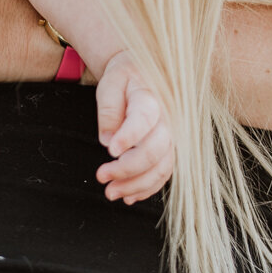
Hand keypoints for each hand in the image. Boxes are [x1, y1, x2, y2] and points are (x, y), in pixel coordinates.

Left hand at [94, 52, 173, 202]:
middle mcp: (166, 121)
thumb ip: (108, 110)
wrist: (142, 76)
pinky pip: (163, 173)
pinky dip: (147, 188)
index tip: (110, 150)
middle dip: (128, 169)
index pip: (143, 120)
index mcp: (150, 99)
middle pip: (154, 150)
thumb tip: (107, 140)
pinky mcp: (168, 150)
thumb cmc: (123, 79)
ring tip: (111, 193)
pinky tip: (128, 196)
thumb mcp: (110, 84)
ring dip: (137, 185)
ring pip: (161, 168)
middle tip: (101, 177)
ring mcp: (170, 138)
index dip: (129, 137)